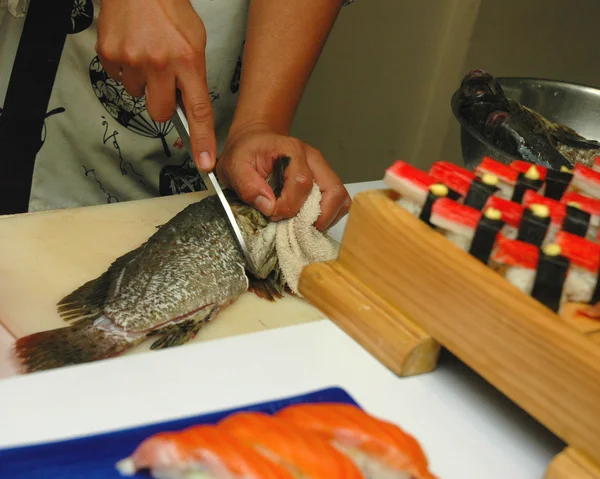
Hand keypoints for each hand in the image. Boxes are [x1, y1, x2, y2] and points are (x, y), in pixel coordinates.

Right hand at [95, 0, 215, 170]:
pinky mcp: (110, 55)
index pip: (199, 110)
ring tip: (146, 54)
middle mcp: (161, 63)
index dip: (203, 140)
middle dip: (162, 104)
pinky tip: (132, 49)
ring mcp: (133, 60)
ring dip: (143, 82)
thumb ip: (194, 75)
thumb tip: (189, 106)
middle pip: (160, 112)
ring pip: (138, 95)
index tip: (204, 162)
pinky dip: (125, 68)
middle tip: (163, 82)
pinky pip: (119, 78)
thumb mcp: (195, 41)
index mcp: (188, 60)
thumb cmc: (169, 9)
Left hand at [217, 124, 350, 230]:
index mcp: (292, 151)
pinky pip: (339, 200)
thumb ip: (248, 185)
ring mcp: (322, 169)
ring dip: (327, 217)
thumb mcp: (234, 166)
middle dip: (318, 216)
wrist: (254, 141)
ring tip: (305, 225)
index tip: (272, 214)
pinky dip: (330, 214)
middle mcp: (313, 159)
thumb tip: (269, 206)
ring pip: (341, 197)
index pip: (302, 184)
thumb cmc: (246, 152)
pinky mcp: (325, 180)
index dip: (288, 206)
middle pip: (333, 190)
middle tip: (297, 226)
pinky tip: (311, 219)